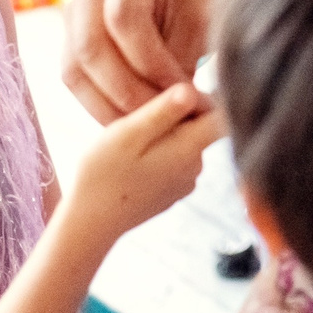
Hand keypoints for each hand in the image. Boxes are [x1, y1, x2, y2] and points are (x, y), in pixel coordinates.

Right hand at [63, 0, 225, 123]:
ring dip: (111, 105)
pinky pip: (73, 78)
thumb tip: (177, 106)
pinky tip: (130, 120)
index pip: (124, 20)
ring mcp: (70, 8)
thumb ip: (185, 53)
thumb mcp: (202, 11)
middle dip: (129, 91)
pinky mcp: (66, 36)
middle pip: (92, 47)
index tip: (183, 93)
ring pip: (75, 68)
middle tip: (164, 118)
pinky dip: (100, 104)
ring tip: (150, 125)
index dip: (152, 64)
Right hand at [65, 83, 224, 247]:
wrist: (90, 223)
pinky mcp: (173, 191)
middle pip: (202, 126)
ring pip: (186, 142)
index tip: (174, 93)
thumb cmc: (103, 175)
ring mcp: (186, 182)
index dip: (204, 95)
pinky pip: (175, 160)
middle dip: (179, 113)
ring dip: (167, 133)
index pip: (221, 113)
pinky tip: (134, 159)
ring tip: (133, 139)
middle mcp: (196, 167)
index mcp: (190, 149)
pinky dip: (160, 152)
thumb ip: (163, 111)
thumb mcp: (128, 134)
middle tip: (140, 115)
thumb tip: (192, 89)